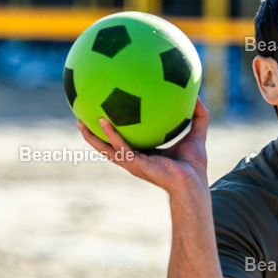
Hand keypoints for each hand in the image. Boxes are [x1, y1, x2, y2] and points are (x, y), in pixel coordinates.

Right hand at [77, 97, 210, 193]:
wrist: (192, 182)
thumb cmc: (194, 164)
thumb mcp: (196, 134)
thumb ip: (198, 115)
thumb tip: (198, 95)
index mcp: (145, 153)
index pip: (126, 141)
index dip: (116, 130)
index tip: (107, 114)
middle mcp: (135, 158)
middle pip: (109, 146)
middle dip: (94, 135)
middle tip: (82, 118)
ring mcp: (132, 162)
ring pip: (105, 150)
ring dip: (92, 138)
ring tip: (79, 122)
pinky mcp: (134, 164)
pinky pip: (119, 147)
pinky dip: (110, 135)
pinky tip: (103, 121)